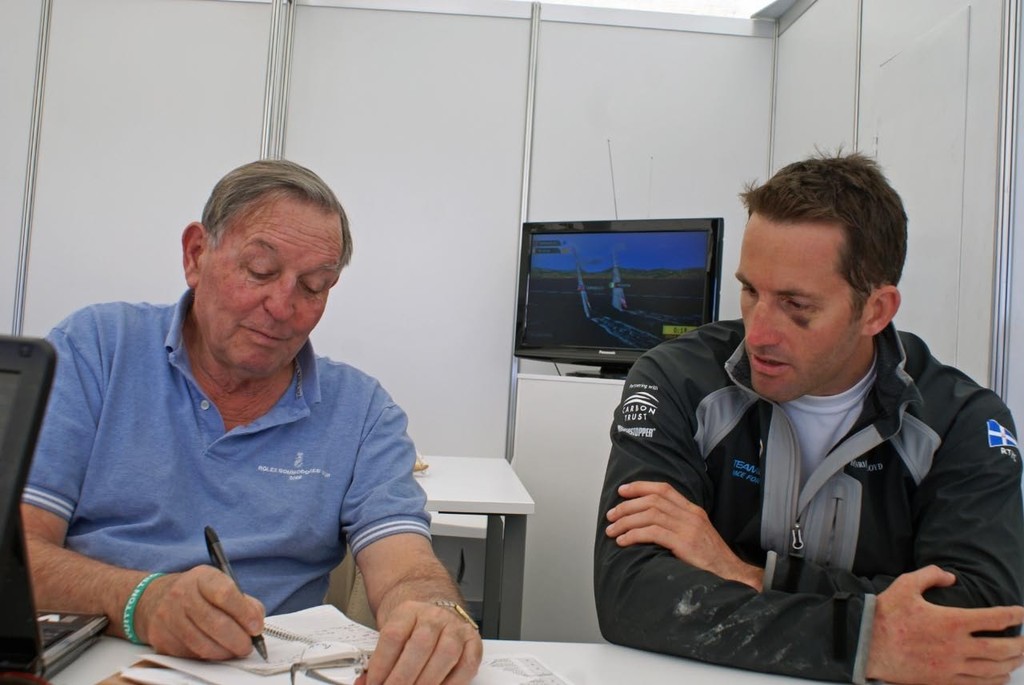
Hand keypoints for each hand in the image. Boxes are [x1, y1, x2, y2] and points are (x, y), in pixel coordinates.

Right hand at [134, 565, 264, 659]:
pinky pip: (190, 654)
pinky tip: (216, 651)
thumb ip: (243, 601)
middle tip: (248, 645)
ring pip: (203, 644)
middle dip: (238, 639)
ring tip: (235, 650)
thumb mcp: (219, 584)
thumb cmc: (196, 592)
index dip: (245, 613)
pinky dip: (208, 657)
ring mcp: (169, 618)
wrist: (153, 599)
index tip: (256, 627)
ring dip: (225, 652)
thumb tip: (256, 623)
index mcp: (201, 577)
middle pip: (216, 623)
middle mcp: (182, 595)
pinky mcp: (162, 639)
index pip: (225, 594)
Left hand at [355, 599, 481, 684]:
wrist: (432, 603)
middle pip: (420, 646)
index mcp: (409, 610)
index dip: (381, 665)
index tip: (374, 683)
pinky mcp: (472, 642)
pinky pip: (467, 664)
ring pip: (446, 654)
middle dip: (404, 678)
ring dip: (428, 681)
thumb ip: (380, 658)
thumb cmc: (410, 623)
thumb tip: (366, 683)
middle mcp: (435, 616)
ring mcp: (456, 628)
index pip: (393, 636)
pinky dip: (454, 683)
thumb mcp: (391, 630)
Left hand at [605, 481, 762, 589]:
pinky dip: (633, 535)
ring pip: (649, 515)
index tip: (622, 491)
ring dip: (626, 522)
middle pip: (652, 501)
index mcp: (693, 510)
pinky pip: (652, 533)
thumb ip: (677, 523)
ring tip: (612, 531)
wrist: (730, 574)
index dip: (640, 487)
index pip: (663, 489)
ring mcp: (688, 528)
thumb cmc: (709, 558)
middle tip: (611, 515)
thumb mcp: (695, 534)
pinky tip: (623, 541)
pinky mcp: (684, 543)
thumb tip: (647, 520)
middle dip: (627, 506)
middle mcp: (690, 515)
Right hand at [867, 565, 1023, 684]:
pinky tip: (1000, 677)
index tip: (1023, 613)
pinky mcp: (943, 681)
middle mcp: (957, 646)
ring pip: (993, 669)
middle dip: (1020, 645)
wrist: (867, 644)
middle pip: (1002, 649)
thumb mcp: (906, 585)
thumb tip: (951, 576)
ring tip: (1019, 658)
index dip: (1014, 615)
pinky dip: (994, 681)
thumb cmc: (886, 614)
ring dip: (1011, 664)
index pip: (994, 619)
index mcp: (951, 620)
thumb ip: (931, 574)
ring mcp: (951, 666)